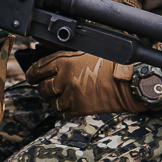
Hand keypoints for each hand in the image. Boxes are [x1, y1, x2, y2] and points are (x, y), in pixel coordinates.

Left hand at [26, 50, 141, 116]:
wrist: (129, 82)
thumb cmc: (114, 62)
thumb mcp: (90, 48)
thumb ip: (72, 49)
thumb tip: (60, 48)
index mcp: (65, 61)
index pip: (38, 69)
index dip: (32, 74)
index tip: (32, 76)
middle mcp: (64, 79)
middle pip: (42, 87)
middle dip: (43, 87)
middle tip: (48, 85)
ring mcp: (70, 96)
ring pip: (50, 101)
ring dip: (53, 99)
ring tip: (60, 95)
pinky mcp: (79, 109)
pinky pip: (61, 113)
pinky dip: (61, 110)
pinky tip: (67, 105)